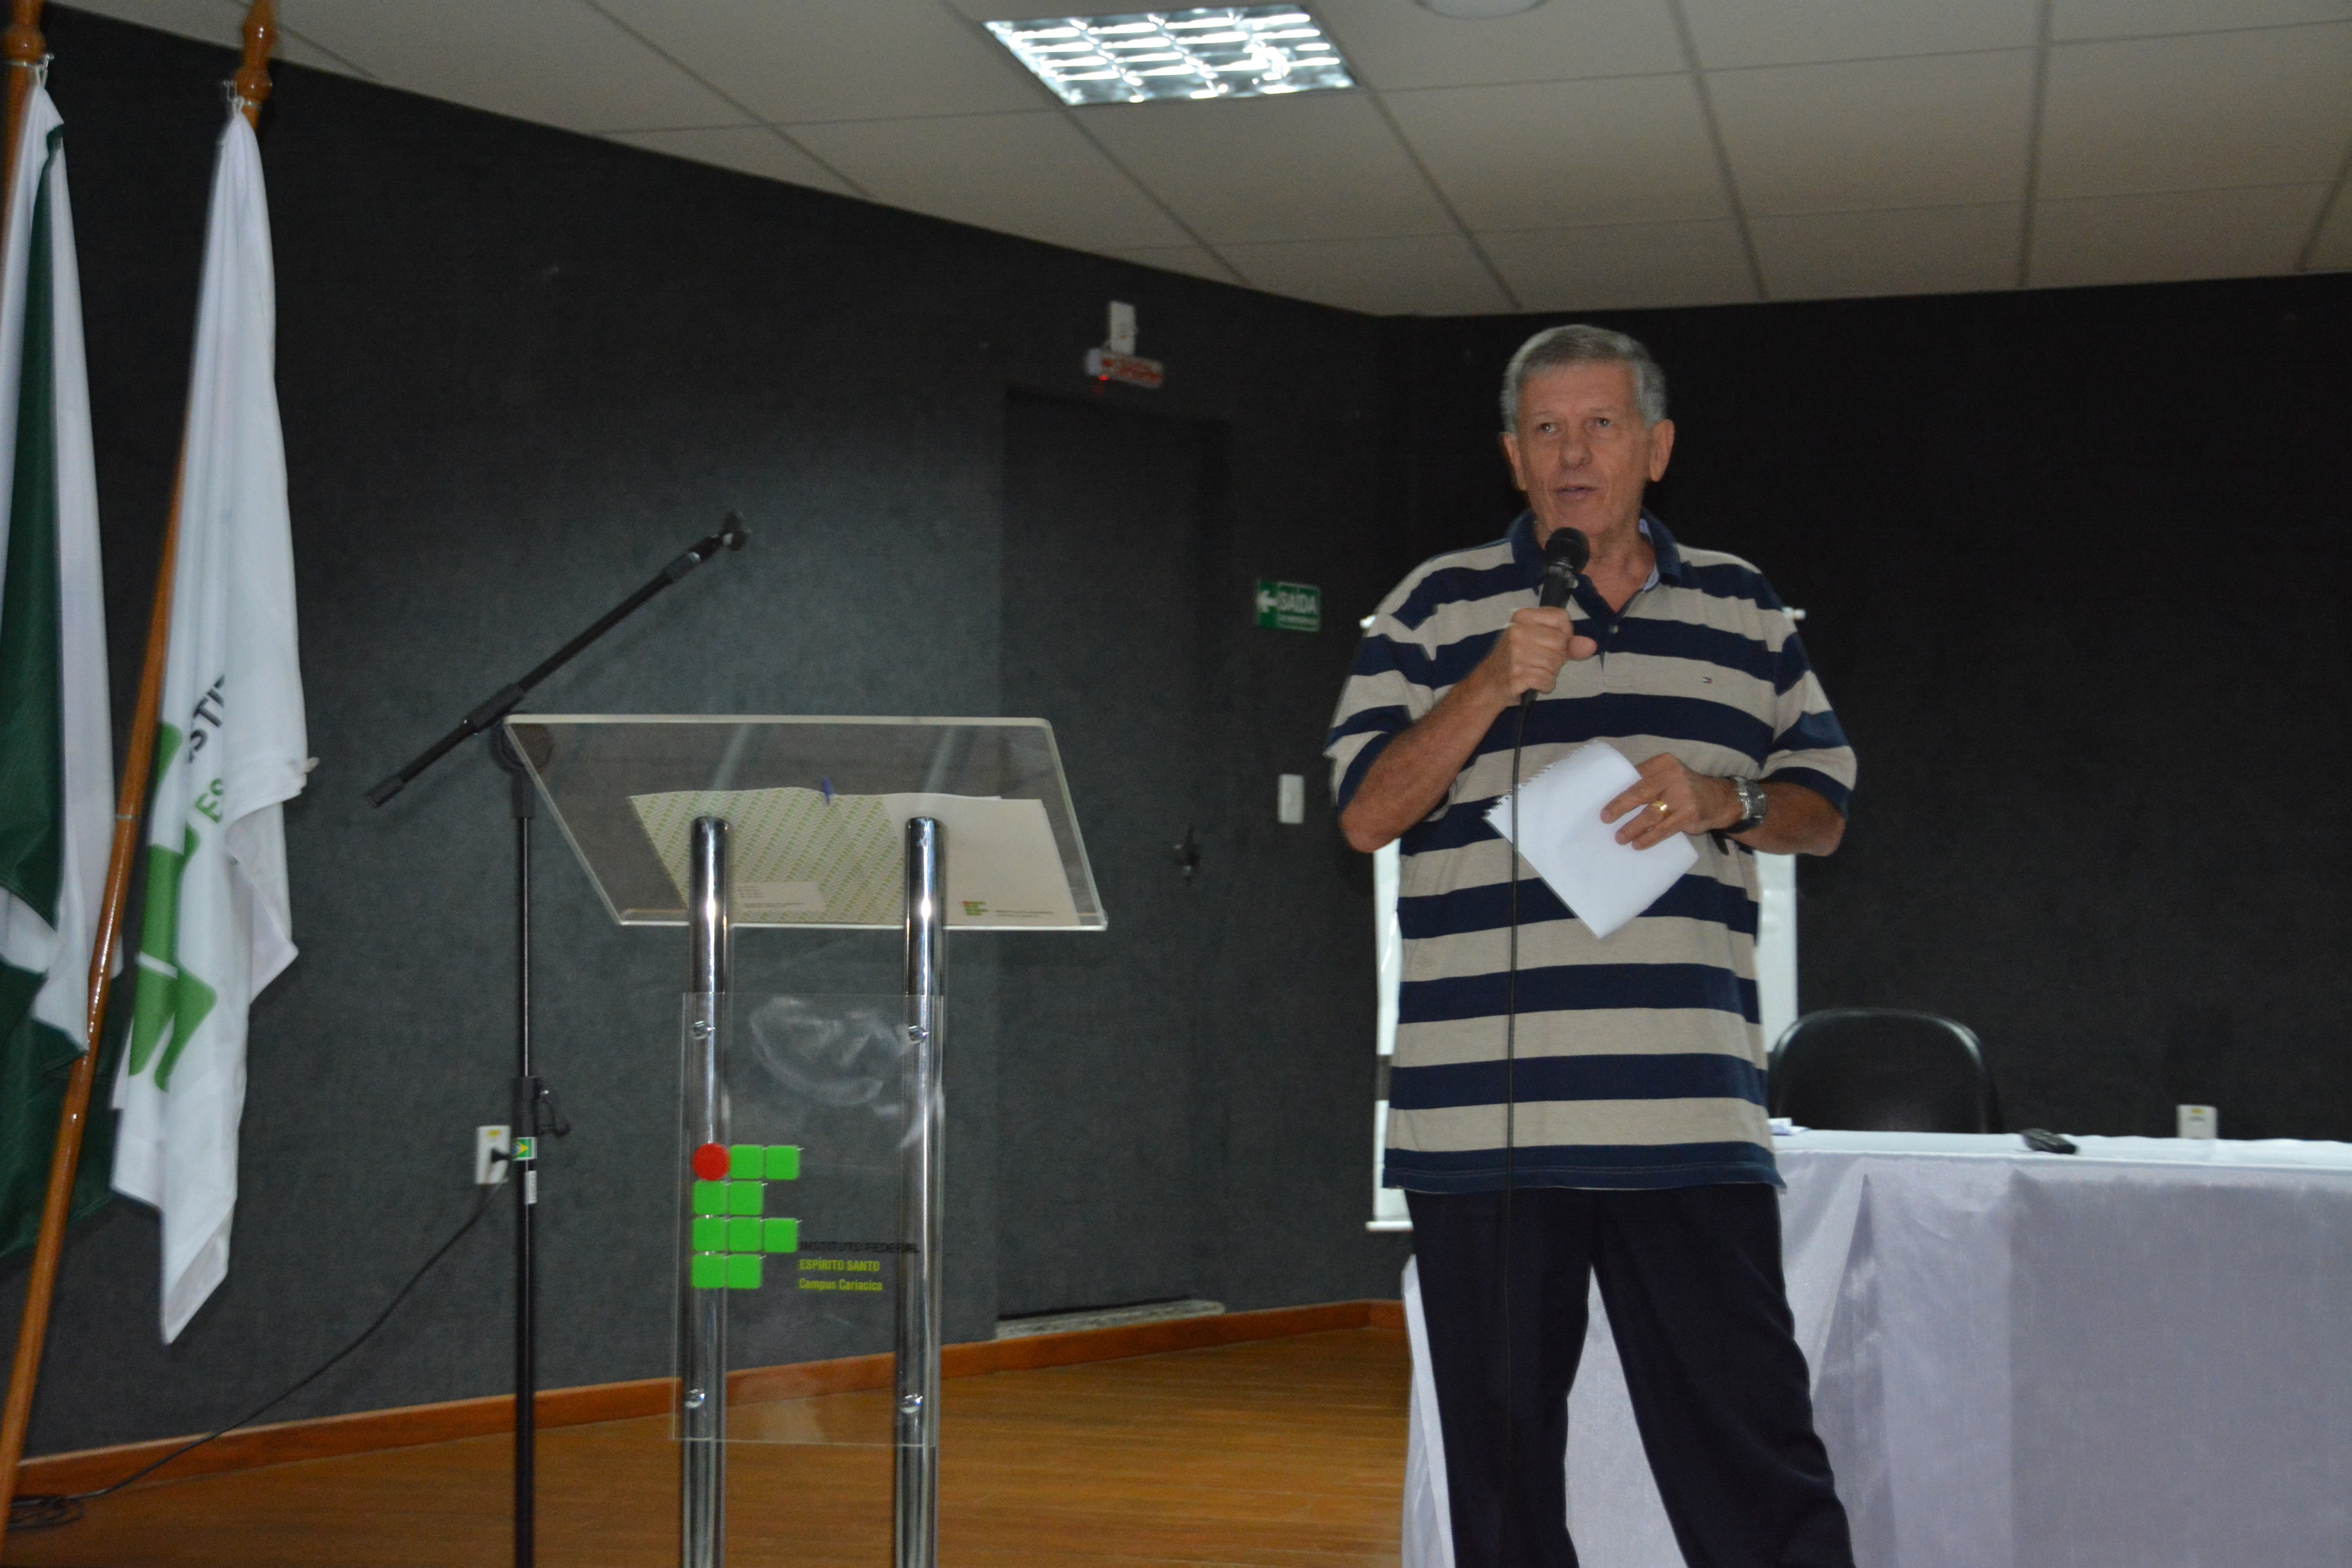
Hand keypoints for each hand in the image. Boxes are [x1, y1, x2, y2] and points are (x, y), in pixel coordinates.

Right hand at [1478, 606, 1598, 706]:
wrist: (1486, 685)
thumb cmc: (1514, 661)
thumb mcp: (1537, 643)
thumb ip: (1567, 642)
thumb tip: (1590, 645)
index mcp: (1522, 617)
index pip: (1561, 618)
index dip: (1565, 634)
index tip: (1554, 643)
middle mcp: (1518, 632)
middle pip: (1561, 642)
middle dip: (1557, 658)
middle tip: (1539, 662)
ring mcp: (1516, 653)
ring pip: (1555, 662)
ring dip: (1550, 673)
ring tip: (1534, 672)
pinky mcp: (1517, 674)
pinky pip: (1547, 680)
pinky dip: (1544, 685)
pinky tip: (1533, 683)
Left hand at [1603, 754, 1738, 848]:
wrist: (1719, 800)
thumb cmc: (1684, 788)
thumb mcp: (1669, 775)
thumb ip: (1647, 780)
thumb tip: (1614, 793)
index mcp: (1664, 764)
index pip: (1635, 775)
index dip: (1618, 789)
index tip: (1601, 800)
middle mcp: (1673, 777)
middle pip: (1640, 792)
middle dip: (1620, 806)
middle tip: (1605, 818)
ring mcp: (1682, 797)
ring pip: (1650, 814)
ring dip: (1632, 827)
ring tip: (1619, 838)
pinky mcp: (1688, 816)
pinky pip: (1663, 829)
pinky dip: (1648, 838)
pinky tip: (1638, 844)